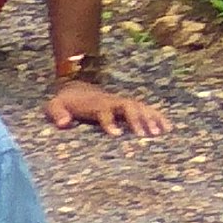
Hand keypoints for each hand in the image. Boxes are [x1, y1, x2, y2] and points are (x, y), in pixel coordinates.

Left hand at [47, 77, 174, 137]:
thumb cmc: (66, 102)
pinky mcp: (129, 106)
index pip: (103, 111)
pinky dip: (157, 116)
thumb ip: (57, 114)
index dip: (108, 121)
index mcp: (94, 104)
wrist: (77, 87)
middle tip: (145, 136)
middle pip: (127, 107)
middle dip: (136, 120)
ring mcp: (121, 102)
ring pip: (139, 107)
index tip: (116, 134)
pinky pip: (146, 109)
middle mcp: (111, 102)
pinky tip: (168, 127)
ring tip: (162, 132)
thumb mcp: (54, 106)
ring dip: (151, 118)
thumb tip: (65, 124)